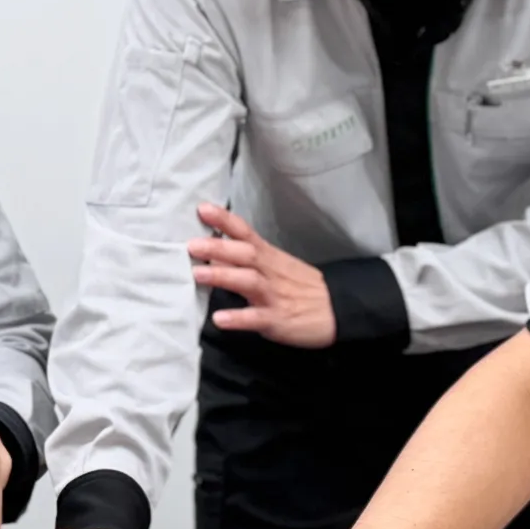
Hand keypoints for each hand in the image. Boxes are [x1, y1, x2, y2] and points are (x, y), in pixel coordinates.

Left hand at [187, 204, 334, 348]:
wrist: (338, 308)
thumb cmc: (301, 285)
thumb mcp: (277, 264)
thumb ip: (247, 257)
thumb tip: (213, 249)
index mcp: (269, 256)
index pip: (245, 232)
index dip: (224, 220)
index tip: (202, 209)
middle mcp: (270, 272)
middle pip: (244, 254)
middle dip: (217, 247)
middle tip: (190, 244)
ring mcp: (274, 296)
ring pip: (248, 282)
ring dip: (223, 276)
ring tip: (197, 275)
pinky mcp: (278, 320)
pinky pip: (256, 318)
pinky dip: (238, 318)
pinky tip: (220, 319)